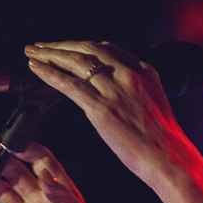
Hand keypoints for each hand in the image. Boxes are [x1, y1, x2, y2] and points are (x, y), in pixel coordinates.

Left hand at [23, 41, 201, 188]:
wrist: (168, 157)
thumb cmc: (162, 138)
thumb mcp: (154, 101)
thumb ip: (136, 88)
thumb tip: (117, 88)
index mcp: (145, 71)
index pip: (108, 49)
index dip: (82, 46)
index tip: (68, 48)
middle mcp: (129, 74)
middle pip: (89, 49)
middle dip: (62, 46)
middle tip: (41, 46)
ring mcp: (115, 89)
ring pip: (76, 62)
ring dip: (50, 54)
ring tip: (33, 52)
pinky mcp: (101, 108)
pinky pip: (69, 84)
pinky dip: (49, 73)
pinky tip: (36, 68)